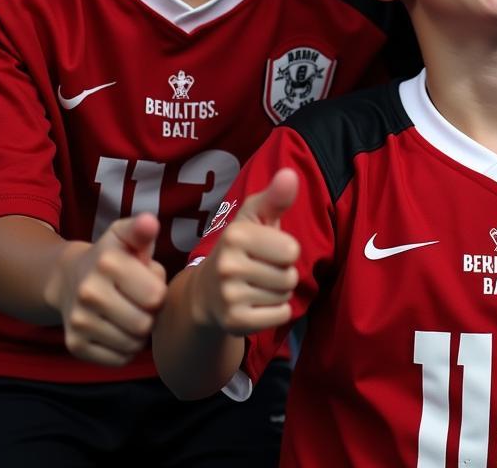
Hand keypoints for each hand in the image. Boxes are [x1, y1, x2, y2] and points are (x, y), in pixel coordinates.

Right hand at [44, 213, 166, 366]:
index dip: (158, 292)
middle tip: (141, 303)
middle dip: (150, 315)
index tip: (149, 283)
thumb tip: (150, 223)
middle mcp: (89, 292)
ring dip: (139, 334)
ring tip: (132, 315)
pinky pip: (118, 360)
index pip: (155, 296)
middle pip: (144, 324)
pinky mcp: (75, 346)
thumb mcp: (125, 236)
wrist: (69, 278)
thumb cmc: (113, 256)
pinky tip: (120, 331)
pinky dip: (125, 350)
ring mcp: (78, 322)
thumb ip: (141, 229)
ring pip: (132, 344)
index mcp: (107, 262)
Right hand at [191, 169, 300, 335]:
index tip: (266, 250)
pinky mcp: (234, 322)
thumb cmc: (240, 248)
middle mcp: (228, 265)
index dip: (285, 251)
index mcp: (235, 235)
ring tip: (257, 286)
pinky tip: (256, 305)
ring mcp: (229, 296)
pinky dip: (276, 312)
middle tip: (261, 270)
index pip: (291, 250)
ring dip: (278, 292)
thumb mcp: (254, 218)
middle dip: (283, 273)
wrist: (205, 293)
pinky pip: (280, 316)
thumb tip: (290, 174)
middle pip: (289, 275)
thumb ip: (275, 197)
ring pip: (284, 296)